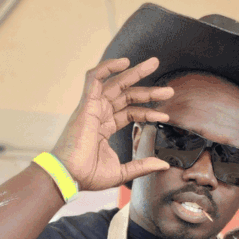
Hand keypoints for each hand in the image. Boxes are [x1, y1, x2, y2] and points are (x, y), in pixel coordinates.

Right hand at [51, 57, 175, 192]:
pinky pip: (94, 78)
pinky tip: (125, 62)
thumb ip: (142, 166)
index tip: (165, 117)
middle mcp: (99, 114)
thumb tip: (163, 165)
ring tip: (154, 63)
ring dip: (135, 73)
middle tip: (169, 90)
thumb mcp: (122, 172)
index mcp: (104, 127)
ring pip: (115, 83)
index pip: (130, 112)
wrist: (69, 176)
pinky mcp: (86, 104)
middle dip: (148, 90)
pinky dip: (108, 67)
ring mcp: (92, 108)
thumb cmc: (88, 175)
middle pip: (126, 95)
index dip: (148, 113)